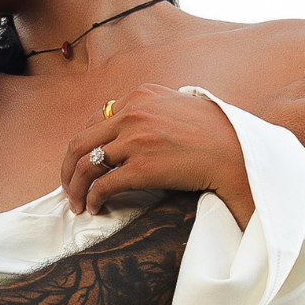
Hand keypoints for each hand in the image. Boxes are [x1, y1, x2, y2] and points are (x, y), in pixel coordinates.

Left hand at [59, 85, 253, 223]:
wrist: (236, 151)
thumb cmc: (215, 133)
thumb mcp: (178, 105)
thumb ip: (153, 111)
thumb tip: (135, 127)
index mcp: (140, 97)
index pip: (96, 120)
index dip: (84, 145)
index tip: (82, 162)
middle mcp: (133, 114)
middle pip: (80, 142)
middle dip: (68, 169)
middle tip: (68, 187)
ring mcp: (135, 141)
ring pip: (86, 164)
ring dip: (75, 188)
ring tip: (78, 204)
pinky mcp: (141, 168)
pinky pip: (103, 185)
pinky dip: (93, 199)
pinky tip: (95, 208)